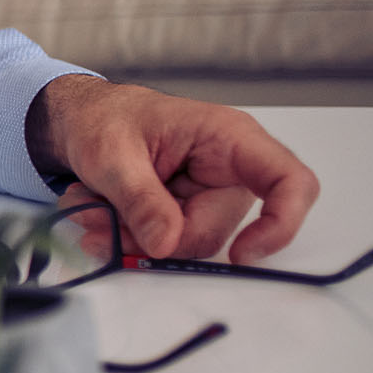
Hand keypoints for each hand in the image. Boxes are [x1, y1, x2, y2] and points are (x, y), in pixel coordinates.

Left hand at [27, 75, 318, 262]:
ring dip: (129, 236)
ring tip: (88, 206)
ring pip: (182, 242)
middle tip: (96, 220)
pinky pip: (163, 241)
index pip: (290, 182)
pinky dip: (124, 235)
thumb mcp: (111, 153)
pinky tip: (97, 209)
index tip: (242, 255)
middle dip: (153, 236)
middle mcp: (228, 170)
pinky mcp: (183, 211)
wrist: (82, 119)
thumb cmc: (104, 118)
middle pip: (214, 229)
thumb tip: (165, 244)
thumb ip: (139, 198)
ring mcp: (206, 194)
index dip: (281, 223)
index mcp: (229, 138)